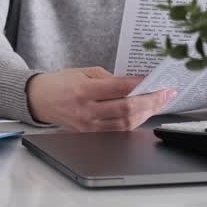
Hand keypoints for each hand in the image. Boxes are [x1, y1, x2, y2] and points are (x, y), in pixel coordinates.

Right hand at [26, 67, 174, 131]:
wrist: (40, 99)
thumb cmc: (62, 83)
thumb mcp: (84, 72)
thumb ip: (109, 79)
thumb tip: (136, 84)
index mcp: (83, 89)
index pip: (120, 88)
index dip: (141, 85)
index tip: (156, 81)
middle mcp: (86, 110)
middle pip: (127, 109)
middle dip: (151, 101)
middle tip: (166, 94)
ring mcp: (88, 125)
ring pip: (126, 124)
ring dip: (147, 113)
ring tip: (159, 103)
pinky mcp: (90, 134)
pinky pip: (118, 131)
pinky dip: (134, 123)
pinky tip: (144, 114)